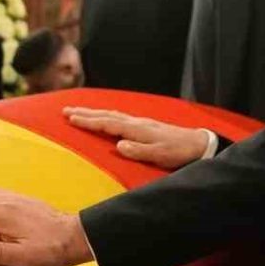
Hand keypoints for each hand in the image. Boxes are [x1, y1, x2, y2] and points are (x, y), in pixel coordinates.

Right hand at [64, 106, 211, 169]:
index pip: (107, 123)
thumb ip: (138, 151)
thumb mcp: (158, 155)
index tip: (70, 118)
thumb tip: (118, 146)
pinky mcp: (145, 125)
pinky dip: (107, 115)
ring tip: (80, 111)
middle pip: (107, 115)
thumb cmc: (177, 152)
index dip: (88, 121)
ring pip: (112, 114)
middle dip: (86, 113)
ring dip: (95, 113)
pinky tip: (106, 117)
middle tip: (66, 110)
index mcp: (137, 129)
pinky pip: (120, 117)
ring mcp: (141, 122)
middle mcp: (137, 122)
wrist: (197, 144)